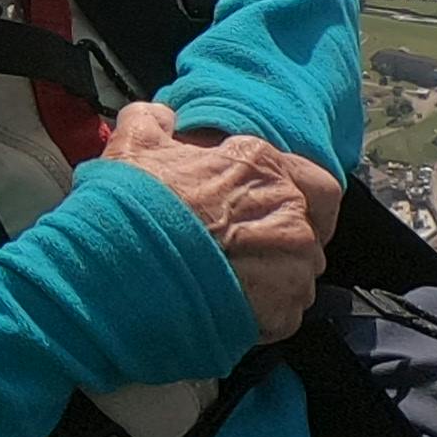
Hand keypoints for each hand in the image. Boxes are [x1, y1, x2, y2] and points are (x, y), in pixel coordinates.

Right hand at [104, 101, 325, 341]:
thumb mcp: (133, 145)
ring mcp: (289, 264)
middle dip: (280, 248)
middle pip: (308, 236)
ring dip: (271, 285)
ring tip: (228, 291)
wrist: (121, 268)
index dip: (300, 203)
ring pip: (298, 278)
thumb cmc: (129, 208)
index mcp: (259, 165)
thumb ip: (154, 122)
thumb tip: (162, 117)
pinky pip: (284, 316)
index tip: (276, 217)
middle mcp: (286, 211)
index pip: (316, 184)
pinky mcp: (281, 310)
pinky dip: (262, 319)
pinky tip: (227, 313)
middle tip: (241, 258)